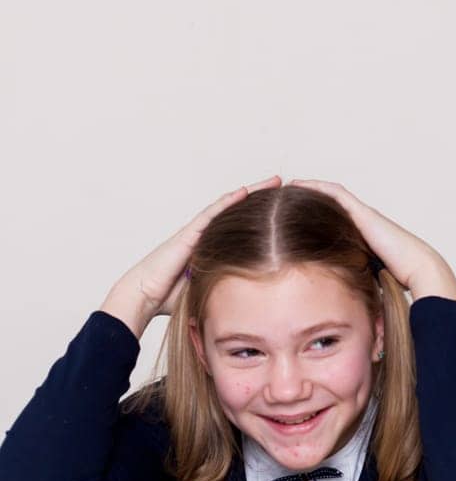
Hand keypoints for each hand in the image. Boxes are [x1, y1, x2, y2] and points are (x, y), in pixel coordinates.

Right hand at [101, 177, 281, 335]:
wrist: (144, 297)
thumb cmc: (171, 298)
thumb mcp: (211, 290)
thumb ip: (229, 287)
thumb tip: (258, 298)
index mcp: (212, 247)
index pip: (242, 226)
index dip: (262, 217)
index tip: (286, 210)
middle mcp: (205, 235)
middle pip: (238, 211)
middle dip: (262, 198)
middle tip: (285, 186)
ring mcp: (196, 232)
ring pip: (227, 206)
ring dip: (251, 193)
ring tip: (273, 181)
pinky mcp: (188, 234)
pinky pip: (211, 214)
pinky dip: (228, 202)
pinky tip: (244, 192)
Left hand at [289, 180, 455, 300]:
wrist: (418, 270)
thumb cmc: (401, 283)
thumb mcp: (367, 287)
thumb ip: (354, 291)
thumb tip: (341, 314)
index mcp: (362, 242)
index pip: (332, 226)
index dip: (311, 223)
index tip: (289, 226)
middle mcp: (362, 225)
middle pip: (329, 208)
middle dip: (305, 203)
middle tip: (281, 202)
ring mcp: (364, 216)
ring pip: (330, 197)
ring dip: (308, 191)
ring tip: (286, 189)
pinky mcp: (362, 212)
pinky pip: (335, 193)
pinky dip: (316, 187)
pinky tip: (298, 185)